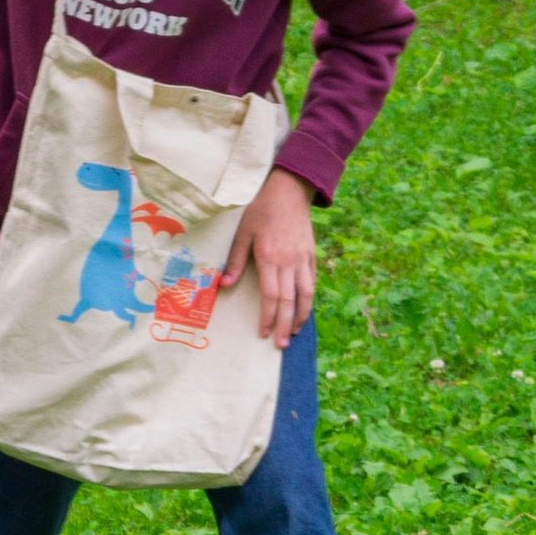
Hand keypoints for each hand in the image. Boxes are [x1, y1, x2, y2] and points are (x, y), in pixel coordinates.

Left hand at [221, 167, 317, 346]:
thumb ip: (235, 260)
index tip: (263, 333)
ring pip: (306, 294)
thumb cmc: (261, 209)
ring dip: (301, 316)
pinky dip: (309, 299)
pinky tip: (304, 308)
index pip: (271, 296)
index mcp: (270, 257)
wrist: (288, 189)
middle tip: (281, 345)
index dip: (268, 317)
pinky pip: (312, 282)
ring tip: (295, 332)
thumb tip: (224, 285)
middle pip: (289, 301)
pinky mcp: (311, 254)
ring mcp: (303, 259)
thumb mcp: (242, 232)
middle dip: (285, 325)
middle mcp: (289, 262)